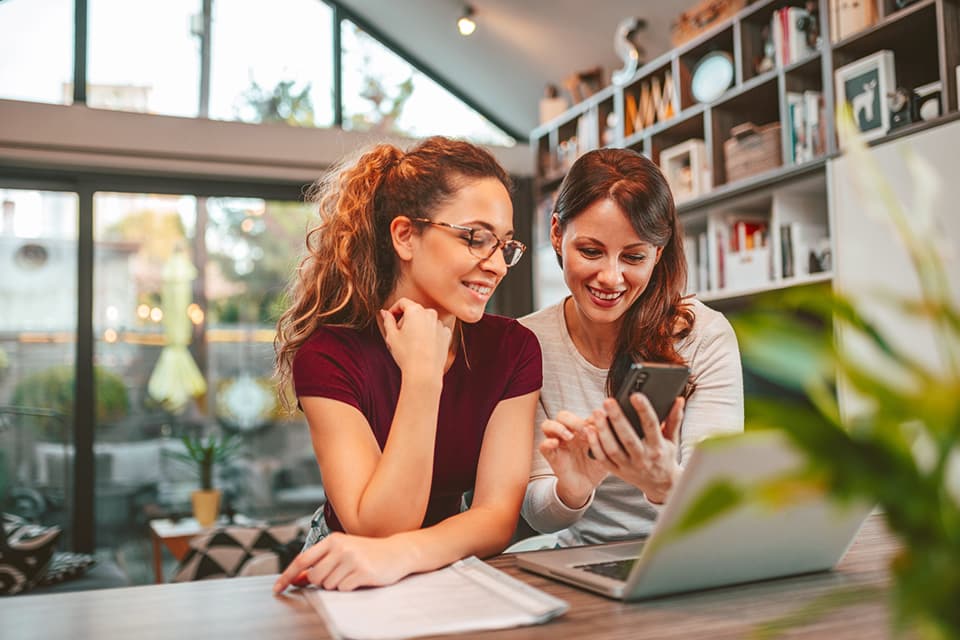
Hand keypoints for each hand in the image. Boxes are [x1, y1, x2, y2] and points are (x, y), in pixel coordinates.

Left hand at [273, 532, 413, 592]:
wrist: (397, 552)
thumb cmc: (368, 553)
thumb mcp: (343, 551)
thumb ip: (320, 562)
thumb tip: (297, 577)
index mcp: (332, 540)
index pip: (302, 559)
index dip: (287, 575)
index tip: (277, 589)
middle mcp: (340, 548)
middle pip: (315, 577)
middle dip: (322, 582)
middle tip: (338, 574)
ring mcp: (352, 559)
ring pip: (328, 585)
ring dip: (338, 585)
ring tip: (352, 574)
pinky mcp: (362, 572)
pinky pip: (343, 589)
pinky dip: (349, 588)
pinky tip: (360, 578)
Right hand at [380, 298, 452, 380]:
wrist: (424, 372)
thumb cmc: (406, 354)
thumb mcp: (391, 336)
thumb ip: (387, 321)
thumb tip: (384, 312)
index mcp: (415, 311)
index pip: (403, 302)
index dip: (394, 309)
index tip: (390, 317)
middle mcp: (430, 314)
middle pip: (415, 311)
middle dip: (406, 319)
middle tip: (398, 334)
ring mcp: (440, 324)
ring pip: (426, 321)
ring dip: (418, 327)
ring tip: (411, 343)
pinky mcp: (447, 335)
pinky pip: (435, 330)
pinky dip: (429, 334)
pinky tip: (423, 346)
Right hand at [539, 410, 608, 508]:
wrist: (586, 487)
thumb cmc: (596, 468)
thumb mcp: (605, 454)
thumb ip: (606, 442)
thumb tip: (611, 427)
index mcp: (582, 430)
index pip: (582, 416)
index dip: (591, 418)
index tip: (600, 426)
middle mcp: (568, 434)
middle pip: (563, 416)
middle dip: (573, 420)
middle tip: (585, 430)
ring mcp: (558, 444)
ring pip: (547, 425)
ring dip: (558, 428)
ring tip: (569, 436)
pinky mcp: (551, 456)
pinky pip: (543, 445)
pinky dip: (548, 442)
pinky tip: (556, 444)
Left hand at [584, 395, 684, 503]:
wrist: (661, 485)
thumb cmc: (665, 457)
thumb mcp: (672, 439)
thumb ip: (674, 419)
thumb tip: (679, 400)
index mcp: (658, 447)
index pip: (651, 426)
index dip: (644, 410)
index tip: (635, 395)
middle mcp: (643, 458)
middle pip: (628, 438)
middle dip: (617, 419)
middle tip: (608, 402)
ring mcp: (629, 466)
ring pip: (613, 449)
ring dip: (603, 431)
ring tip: (597, 413)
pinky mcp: (617, 472)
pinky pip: (603, 459)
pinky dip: (595, 445)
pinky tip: (589, 430)